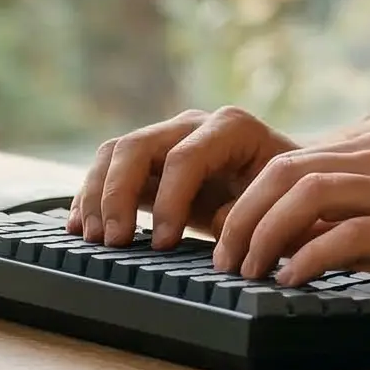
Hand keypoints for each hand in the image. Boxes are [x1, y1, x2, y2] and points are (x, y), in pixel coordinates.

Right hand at [68, 106, 299, 248]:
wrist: (289, 182)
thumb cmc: (288, 195)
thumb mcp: (280, 205)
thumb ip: (252, 213)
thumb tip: (221, 229)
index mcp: (233, 129)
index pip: (185, 158)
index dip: (168, 202)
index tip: (161, 243)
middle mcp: (195, 125)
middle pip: (138, 146)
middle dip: (117, 194)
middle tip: (112, 241)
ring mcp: (168, 138)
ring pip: (115, 152)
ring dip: (97, 194)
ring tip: (93, 237)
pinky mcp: (151, 160)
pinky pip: (109, 168)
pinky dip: (91, 194)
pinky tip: (80, 225)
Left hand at [212, 133, 369, 311]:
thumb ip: (358, 217)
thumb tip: (298, 244)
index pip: (289, 162)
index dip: (246, 199)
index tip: (224, 239)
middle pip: (287, 172)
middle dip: (244, 215)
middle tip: (224, 259)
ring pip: (310, 194)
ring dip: (266, 234)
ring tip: (248, 271)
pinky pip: (350, 233)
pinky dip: (310, 255)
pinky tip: (292, 279)